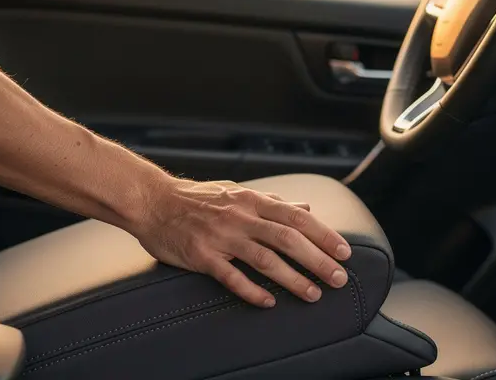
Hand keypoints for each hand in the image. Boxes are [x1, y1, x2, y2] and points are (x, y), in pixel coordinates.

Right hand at [134, 179, 352, 307]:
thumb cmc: (195, 198)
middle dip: (317, 260)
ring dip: (292, 279)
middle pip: (287, 239)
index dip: (323, 234)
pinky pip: (230, 276)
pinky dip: (251, 290)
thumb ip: (271, 202)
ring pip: (264, 259)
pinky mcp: (201, 255)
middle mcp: (240, 216)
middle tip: (338, 278)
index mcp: (251, 200)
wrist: (151, 201)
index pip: (296, 217)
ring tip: (312, 295)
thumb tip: (305, 208)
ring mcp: (220, 236)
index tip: (344, 251)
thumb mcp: (236, 192)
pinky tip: (269, 302)